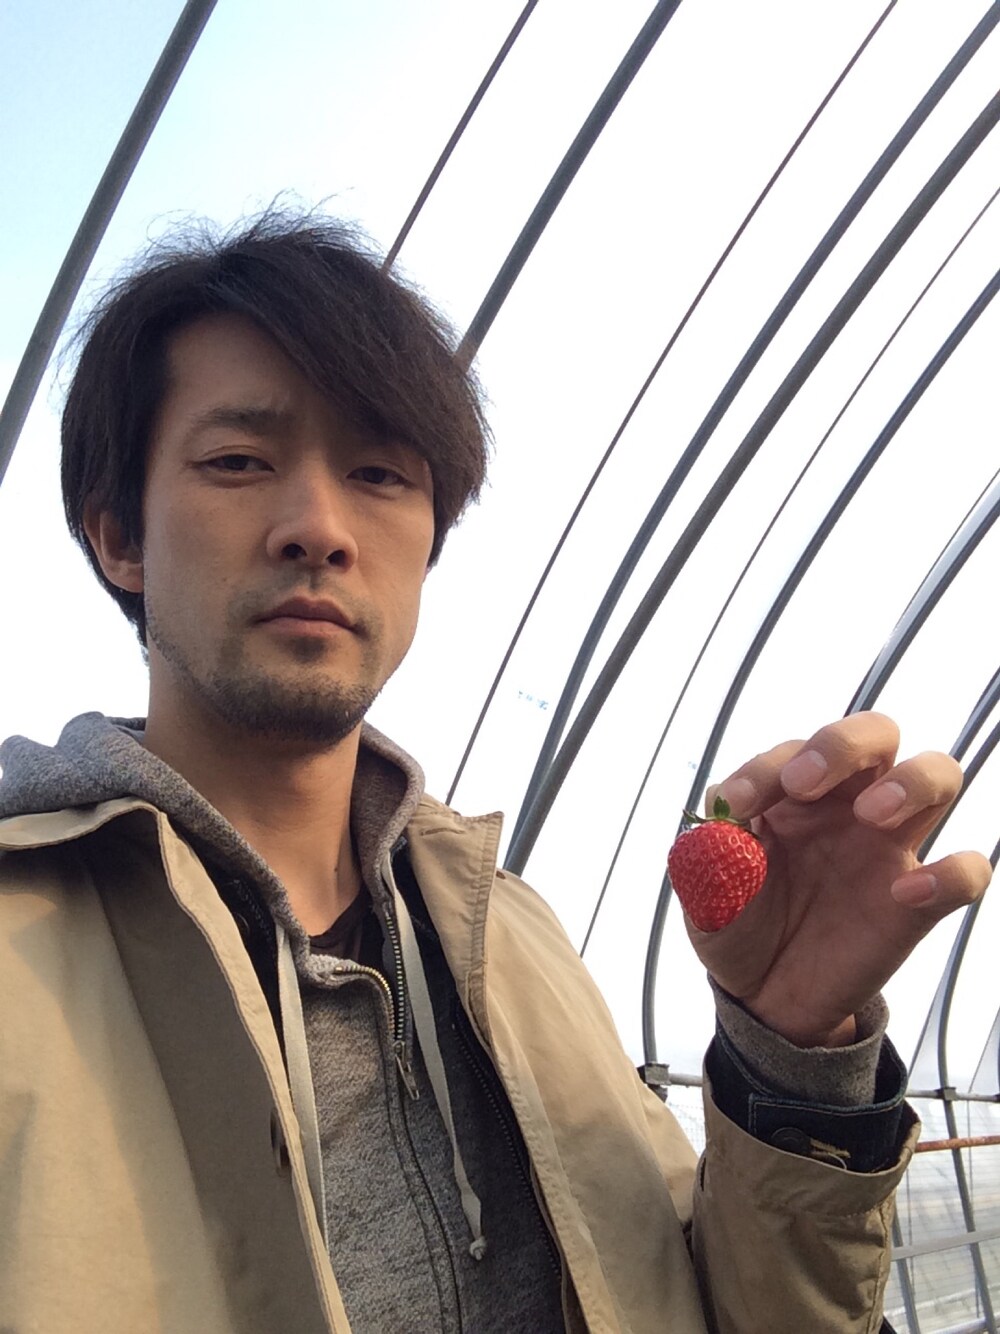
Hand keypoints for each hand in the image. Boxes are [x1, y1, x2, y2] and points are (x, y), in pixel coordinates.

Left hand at [686, 712, 990, 1047]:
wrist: (766, 996)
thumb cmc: (740, 927)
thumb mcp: (707, 899)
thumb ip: (708, 861)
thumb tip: (720, 815)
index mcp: (792, 792)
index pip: (793, 751)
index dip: (765, 767)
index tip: (738, 802)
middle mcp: (847, 804)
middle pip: (875, 734)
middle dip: (842, 744)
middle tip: (805, 783)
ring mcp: (888, 847)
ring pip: (937, 775)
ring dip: (910, 782)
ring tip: (872, 815)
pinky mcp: (920, 900)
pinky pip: (964, 872)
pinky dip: (950, 874)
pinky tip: (904, 894)